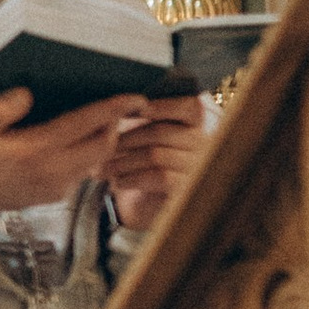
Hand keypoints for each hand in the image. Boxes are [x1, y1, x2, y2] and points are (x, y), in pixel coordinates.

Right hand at [0, 87, 138, 213]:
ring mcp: (56, 186)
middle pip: (103, 146)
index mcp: (34, 149)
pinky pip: (82, 172)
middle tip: (119, 105)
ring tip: (101, 120)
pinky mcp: (55, 195)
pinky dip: (88, 154)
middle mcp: (52, 170)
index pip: (85, 125)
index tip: (134, 96)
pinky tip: (77, 141)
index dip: (113, 109)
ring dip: (104, 140)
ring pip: (96, 161)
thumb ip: (1, 109)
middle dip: (116, 124)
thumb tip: (26, 93)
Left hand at [107, 93, 208, 232]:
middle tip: (102, 147)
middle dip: (125, 139)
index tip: (136, 111)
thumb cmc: (145, 158)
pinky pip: (159, 178)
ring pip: (155, 155)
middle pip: (160, 132)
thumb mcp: (145, 133)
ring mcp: (199, 166)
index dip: (163, 107)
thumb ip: (141, 116)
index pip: (189, 107)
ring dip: (122, 162)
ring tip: (102, 169)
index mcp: (199, 122)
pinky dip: (132, 179)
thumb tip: (121, 106)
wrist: (149, 201)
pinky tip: (117, 182)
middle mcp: (205, 143)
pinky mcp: (189, 188)